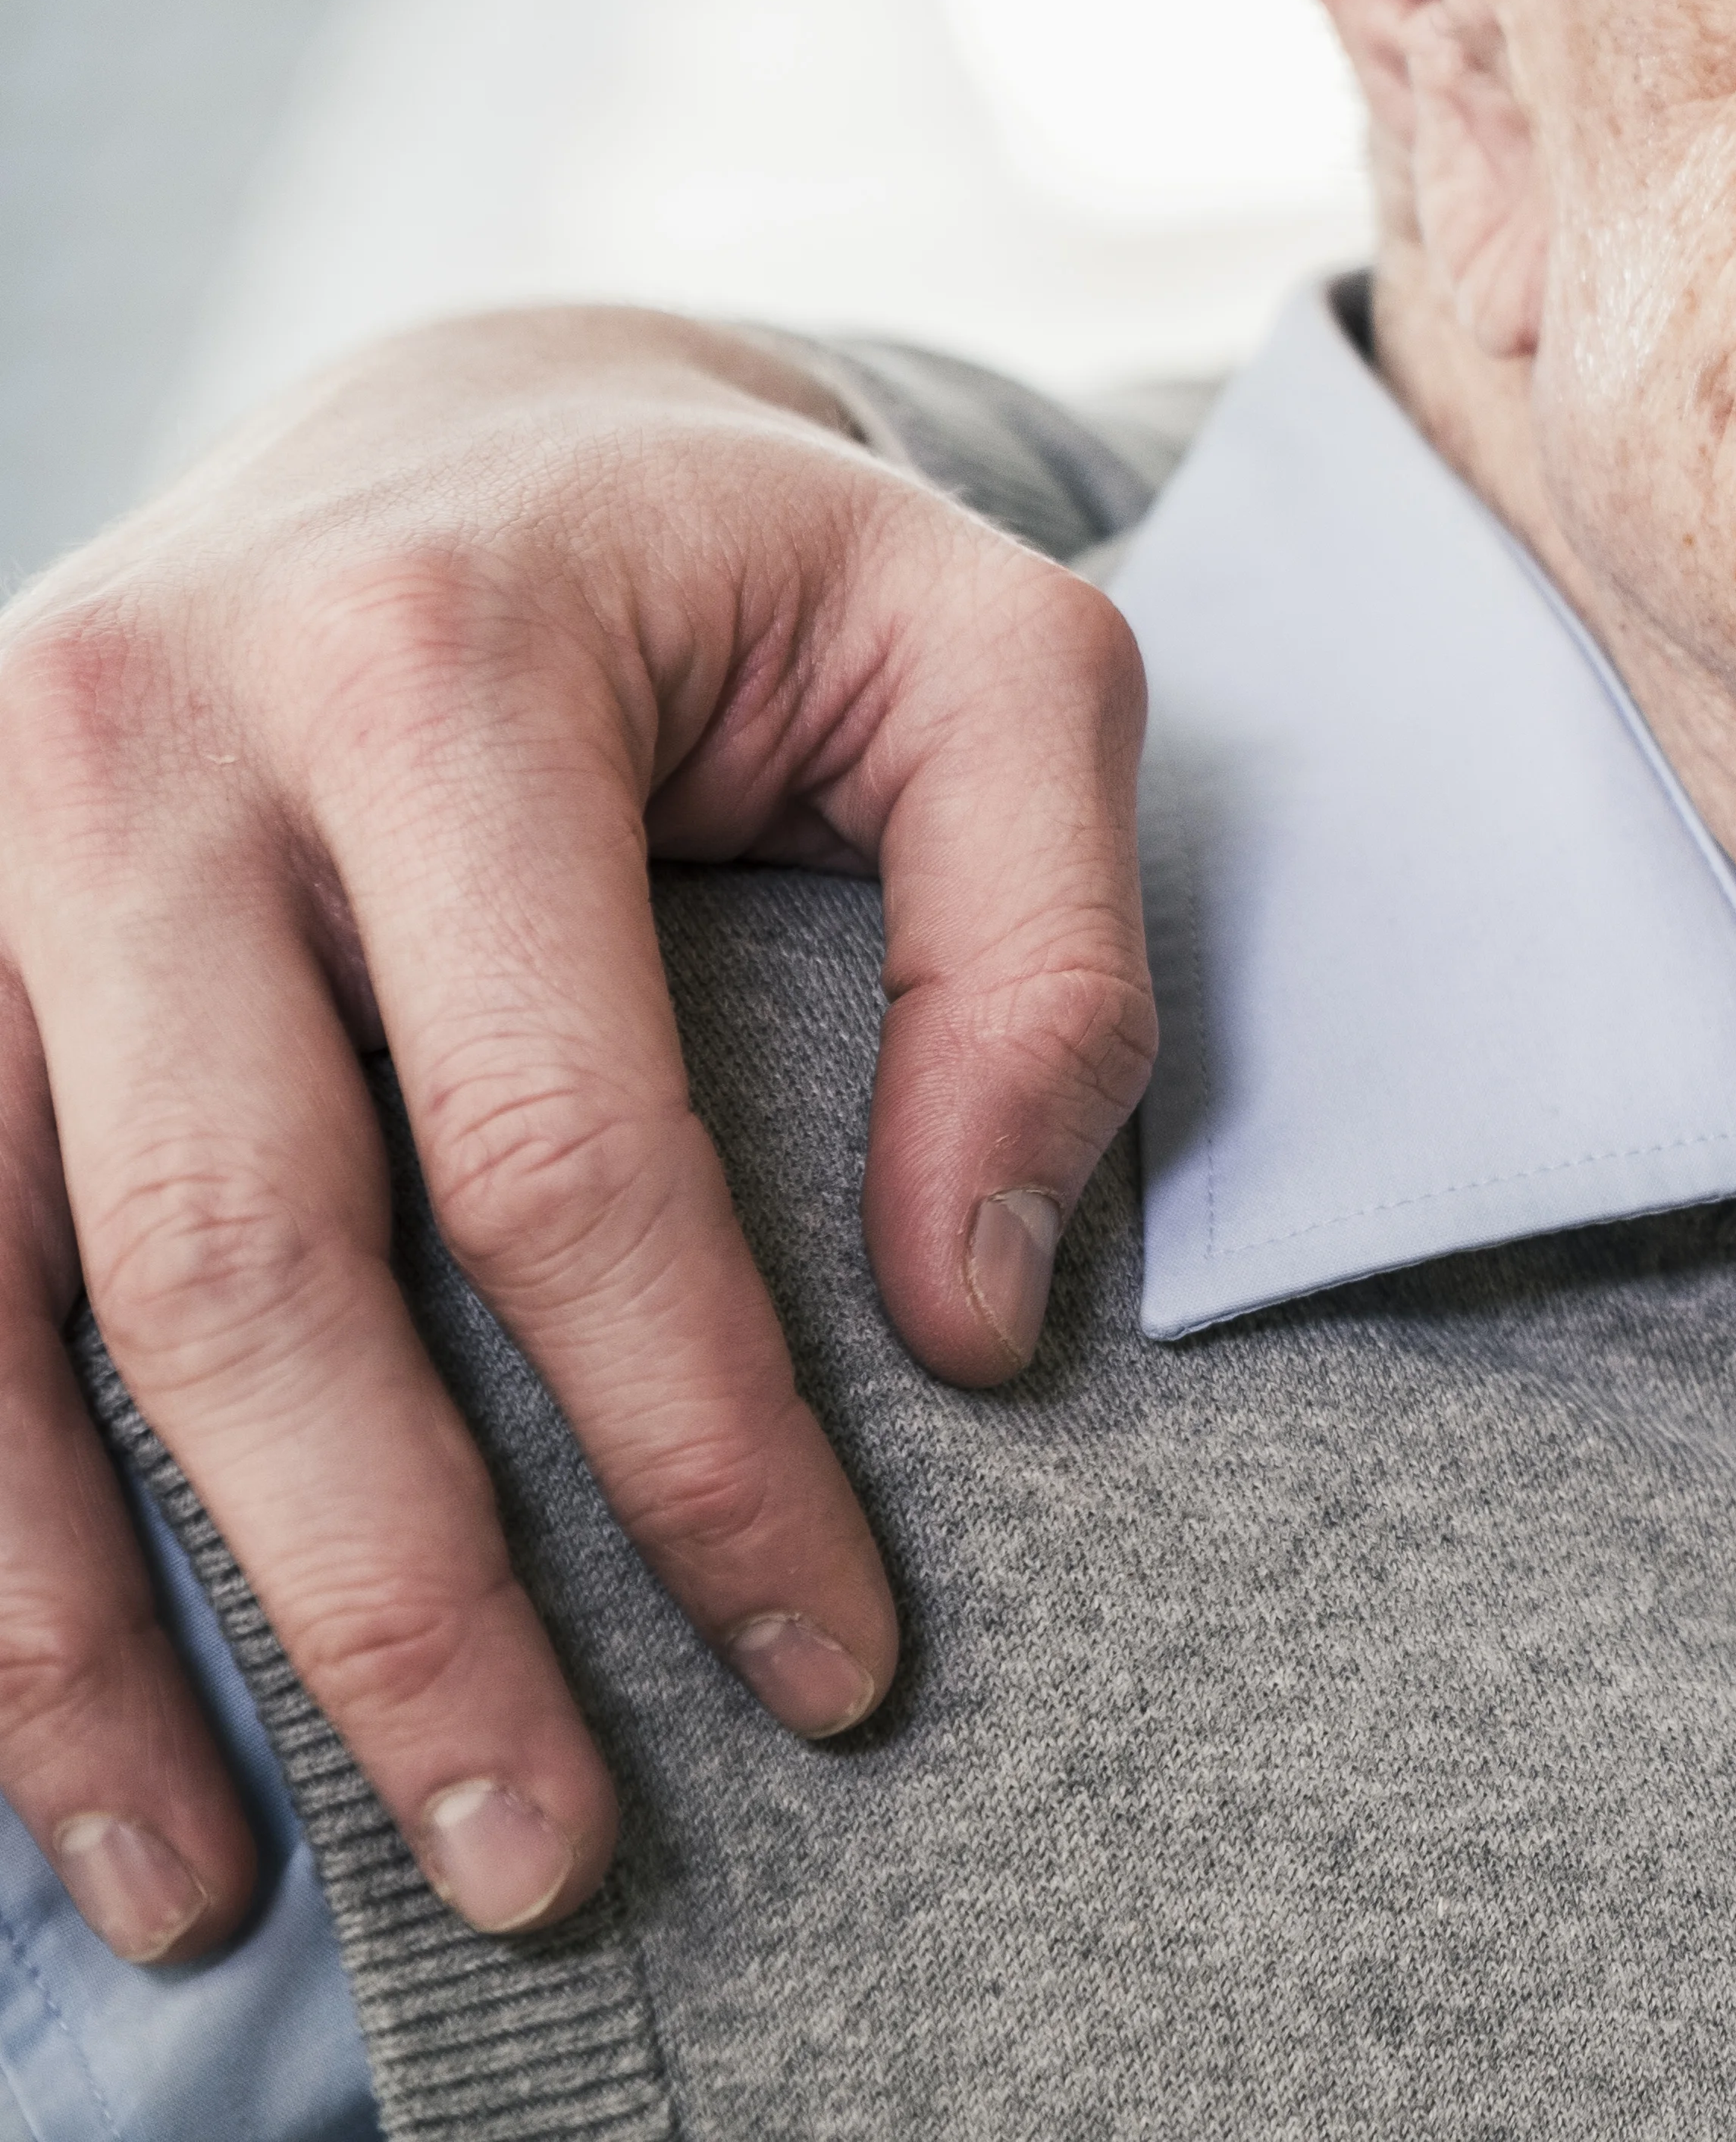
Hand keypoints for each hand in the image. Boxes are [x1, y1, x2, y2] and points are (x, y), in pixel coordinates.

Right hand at [0, 311, 1153, 1952]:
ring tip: (222, 1905)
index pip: (561, 1152)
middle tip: (550, 1857)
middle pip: (245, 1268)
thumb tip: (974, 1312)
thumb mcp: (996, 660)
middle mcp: (133, 740)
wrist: (465, 421)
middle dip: (394, 1604)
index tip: (831, 1660)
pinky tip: (55, 1741)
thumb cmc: (758, 574)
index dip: (698, 1443)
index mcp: (427, 659)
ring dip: (92, 1649)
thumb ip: (1046, 955)